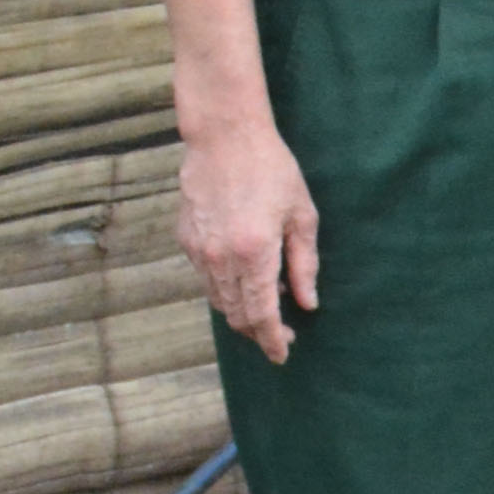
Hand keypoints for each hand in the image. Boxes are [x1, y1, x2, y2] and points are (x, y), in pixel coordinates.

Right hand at [177, 121, 319, 364]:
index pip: (262, 315)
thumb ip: (304, 264)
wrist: (225, 138)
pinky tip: (246, 277)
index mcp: (255, 253)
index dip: (272, 340)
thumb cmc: (272, 170)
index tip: (283, 355)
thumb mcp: (301, 215)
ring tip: (268, 306)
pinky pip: (206, 278)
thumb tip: (307, 303)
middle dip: (258, 332)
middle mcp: (221, 259)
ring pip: (218, 301)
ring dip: (241, 312)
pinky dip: (226, 288)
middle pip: (237, 315)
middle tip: (281, 335)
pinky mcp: (186, 240)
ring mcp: (199, 251)